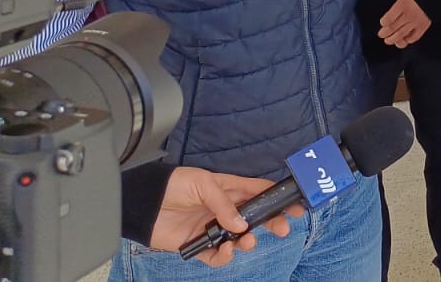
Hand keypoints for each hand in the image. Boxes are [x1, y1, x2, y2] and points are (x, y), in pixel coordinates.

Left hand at [150, 167, 303, 265]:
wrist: (145, 202)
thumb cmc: (173, 184)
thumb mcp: (203, 184)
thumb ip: (224, 204)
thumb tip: (241, 225)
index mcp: (230, 189)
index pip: (259, 193)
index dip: (278, 199)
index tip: (295, 206)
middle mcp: (225, 210)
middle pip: (256, 218)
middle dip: (271, 223)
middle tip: (282, 229)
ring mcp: (213, 228)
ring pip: (240, 239)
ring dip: (248, 241)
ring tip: (246, 240)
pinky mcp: (199, 245)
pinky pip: (217, 256)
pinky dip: (224, 257)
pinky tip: (224, 250)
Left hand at [376, 0, 431, 48]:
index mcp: (402, 5)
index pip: (388, 19)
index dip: (383, 22)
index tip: (383, 22)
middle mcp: (409, 15)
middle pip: (392, 28)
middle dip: (384, 33)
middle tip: (381, 34)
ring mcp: (417, 22)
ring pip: (401, 35)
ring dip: (392, 40)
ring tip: (388, 40)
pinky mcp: (424, 27)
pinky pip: (414, 38)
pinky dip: (407, 40)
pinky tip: (403, 39)